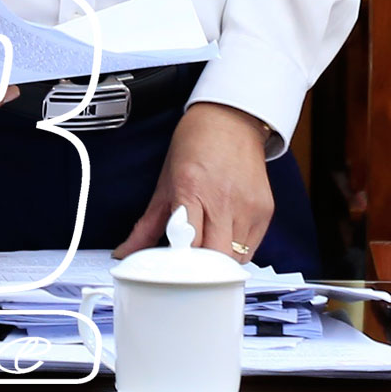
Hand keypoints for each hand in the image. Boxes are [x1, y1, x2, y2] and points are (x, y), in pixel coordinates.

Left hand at [114, 103, 271, 262]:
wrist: (230, 119)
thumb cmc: (197, 145)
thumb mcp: (165, 183)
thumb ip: (146, 226)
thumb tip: (125, 253)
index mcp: (192, 190)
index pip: (188, 246)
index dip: (179, 266)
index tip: (170, 272)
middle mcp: (224, 200)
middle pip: (215, 260)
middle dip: (200, 272)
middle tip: (187, 269)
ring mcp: (248, 206)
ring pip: (235, 259)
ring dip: (218, 263)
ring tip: (206, 249)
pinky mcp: (265, 210)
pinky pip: (251, 248)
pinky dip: (236, 252)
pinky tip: (223, 238)